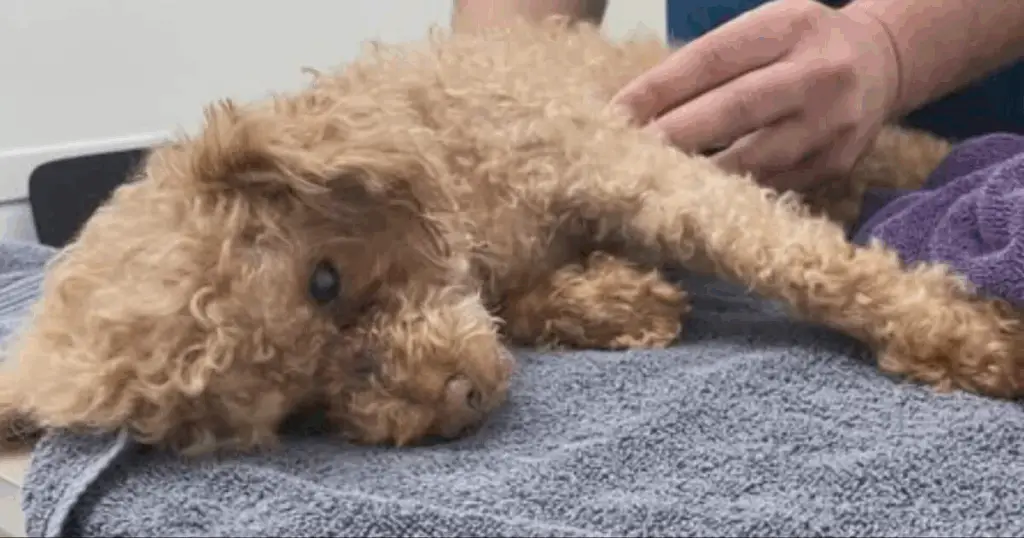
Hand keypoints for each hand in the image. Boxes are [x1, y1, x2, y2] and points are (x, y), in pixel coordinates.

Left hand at [612, 0, 901, 190]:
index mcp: (789, 26)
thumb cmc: (797, 46)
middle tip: (628, 156)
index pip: (713, 59)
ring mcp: (833, 122)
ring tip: (655, 183)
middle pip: (736, 108)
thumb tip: (636, 107)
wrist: (881, 63)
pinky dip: (730, 193)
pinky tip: (696, 199)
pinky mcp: (836, 163)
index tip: (616, 113)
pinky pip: (772, 183)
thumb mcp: (763, 28)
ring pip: (756, 157)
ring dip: (700, 174)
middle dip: (676, 134)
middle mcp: (818, 72)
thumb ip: (712, 61)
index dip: (660, 88)